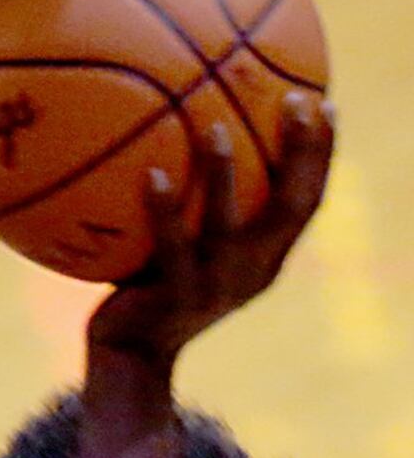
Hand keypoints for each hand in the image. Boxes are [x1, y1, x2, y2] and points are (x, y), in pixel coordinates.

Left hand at [87, 94, 335, 366]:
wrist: (130, 356)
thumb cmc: (154, 289)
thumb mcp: (193, 249)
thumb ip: (206, 207)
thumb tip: (200, 130)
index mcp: (266, 260)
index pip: (308, 202)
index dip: (322, 156)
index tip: (326, 104)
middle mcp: (251, 273)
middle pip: (290, 208)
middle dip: (300, 153)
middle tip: (292, 100)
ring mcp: (216, 288)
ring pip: (229, 227)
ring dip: (223, 175)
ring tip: (216, 128)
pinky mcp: (177, 299)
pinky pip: (171, 247)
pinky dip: (164, 209)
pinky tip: (152, 172)